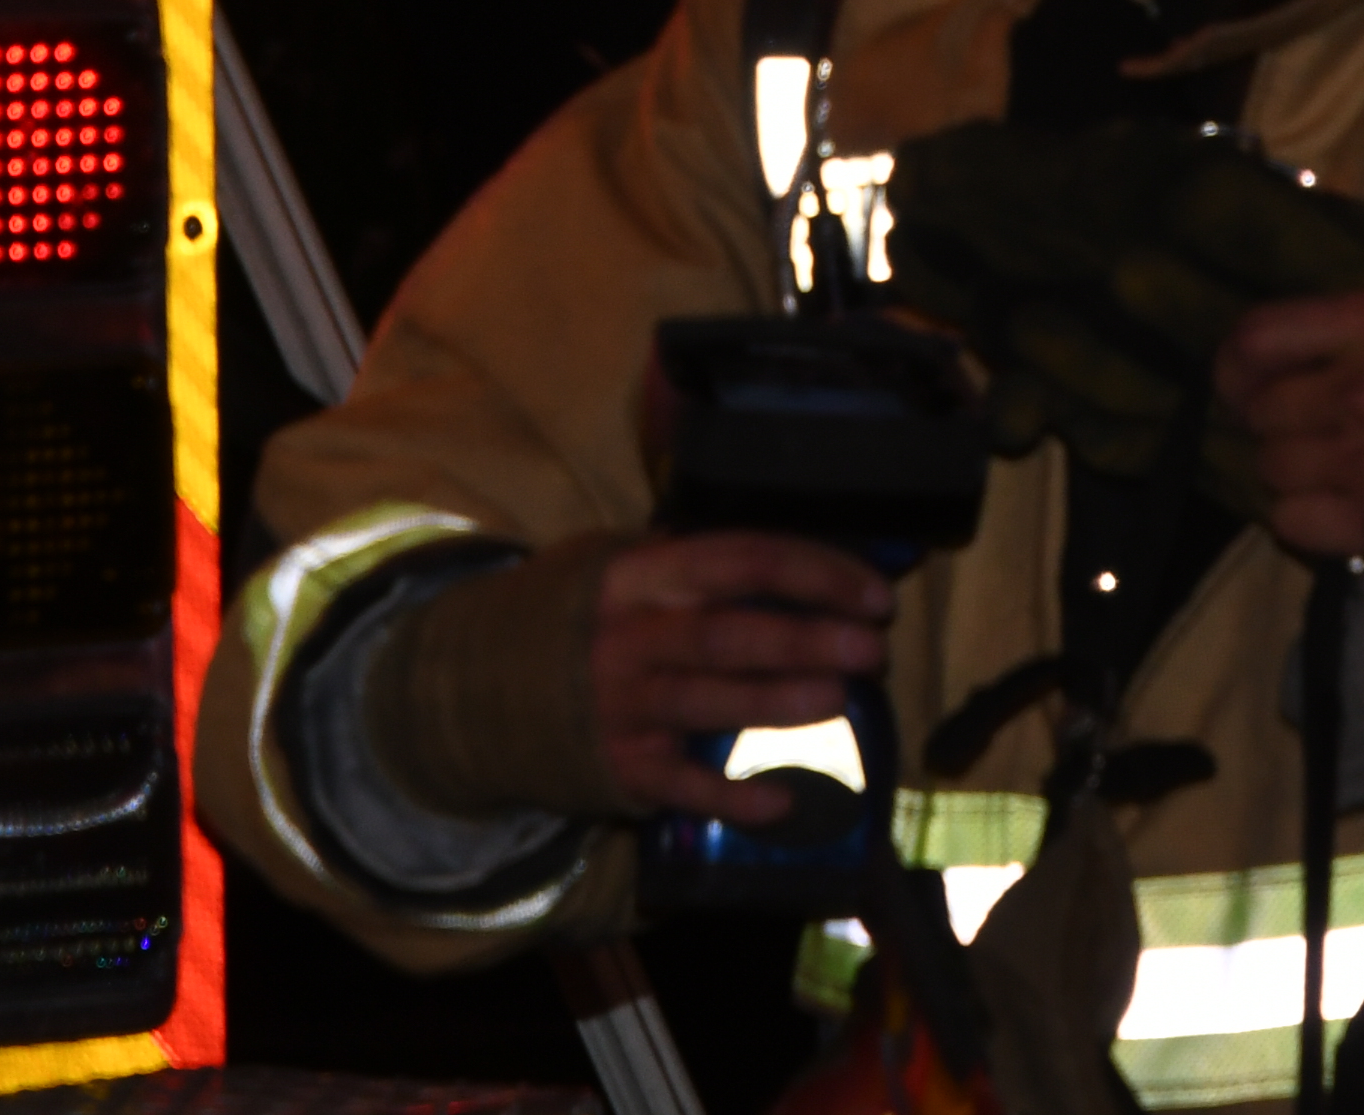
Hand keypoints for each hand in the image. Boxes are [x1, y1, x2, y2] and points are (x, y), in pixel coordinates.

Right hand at [588, 531, 892, 822]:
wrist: (488, 685)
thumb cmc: (588, 619)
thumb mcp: (624, 569)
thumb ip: (697, 564)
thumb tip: (811, 562)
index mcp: (643, 576)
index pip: (741, 560)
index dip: (815, 573)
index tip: (875, 596)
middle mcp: (632, 637)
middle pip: (728, 633)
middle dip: (805, 638)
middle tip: (873, 650)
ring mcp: (624, 704)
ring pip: (708, 701)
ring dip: (777, 701)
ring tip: (839, 699)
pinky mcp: (623, 765)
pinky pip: (682, 786)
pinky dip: (730, 797)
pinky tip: (782, 803)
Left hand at [1213, 242, 1363, 557]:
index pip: (1258, 337)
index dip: (1238, 354)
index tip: (1245, 367)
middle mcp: (1357, 395)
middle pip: (1258, 408)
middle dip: (1265, 410)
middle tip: (1290, 416)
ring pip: (1270, 468)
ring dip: (1283, 463)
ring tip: (1312, 460)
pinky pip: (1294, 525)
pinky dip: (1296, 514)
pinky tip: (1326, 503)